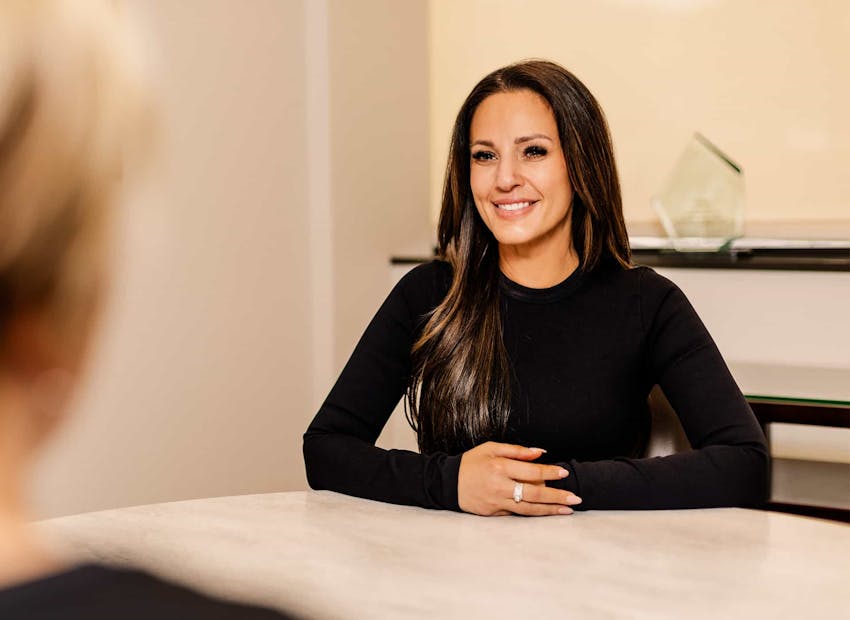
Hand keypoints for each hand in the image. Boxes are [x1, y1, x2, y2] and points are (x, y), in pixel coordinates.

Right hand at [457, 441, 582, 515]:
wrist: (448, 482)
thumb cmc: (471, 462)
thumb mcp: (491, 448)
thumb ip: (517, 451)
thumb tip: (540, 453)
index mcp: (500, 466)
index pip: (531, 471)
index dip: (549, 472)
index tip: (564, 473)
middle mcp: (500, 486)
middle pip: (534, 492)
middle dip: (557, 496)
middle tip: (575, 498)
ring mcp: (497, 502)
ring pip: (529, 508)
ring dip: (550, 509)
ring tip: (567, 510)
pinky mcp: (494, 513)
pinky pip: (517, 514)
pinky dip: (534, 513)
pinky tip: (547, 513)